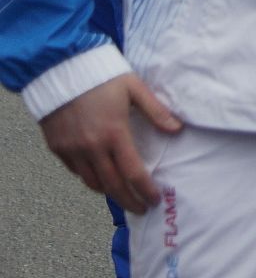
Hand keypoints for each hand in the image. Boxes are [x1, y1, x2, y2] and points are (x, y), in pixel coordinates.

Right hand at [39, 72, 181, 213]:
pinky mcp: (57, 148)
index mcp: (114, 134)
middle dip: (128, 201)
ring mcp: (72, 150)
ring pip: (91, 182)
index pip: (132, 173)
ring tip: (123, 195)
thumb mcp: (135, 88)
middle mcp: (91, 148)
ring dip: (108, 192)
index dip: (144, 190)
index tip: (154, 199)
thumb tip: (177, 130)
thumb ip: (156, 111)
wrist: (59, 69)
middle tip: (141, 208)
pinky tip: (100, 177)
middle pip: (111, 186)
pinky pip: (75, 171)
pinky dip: (89, 178)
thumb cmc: (102, 77)